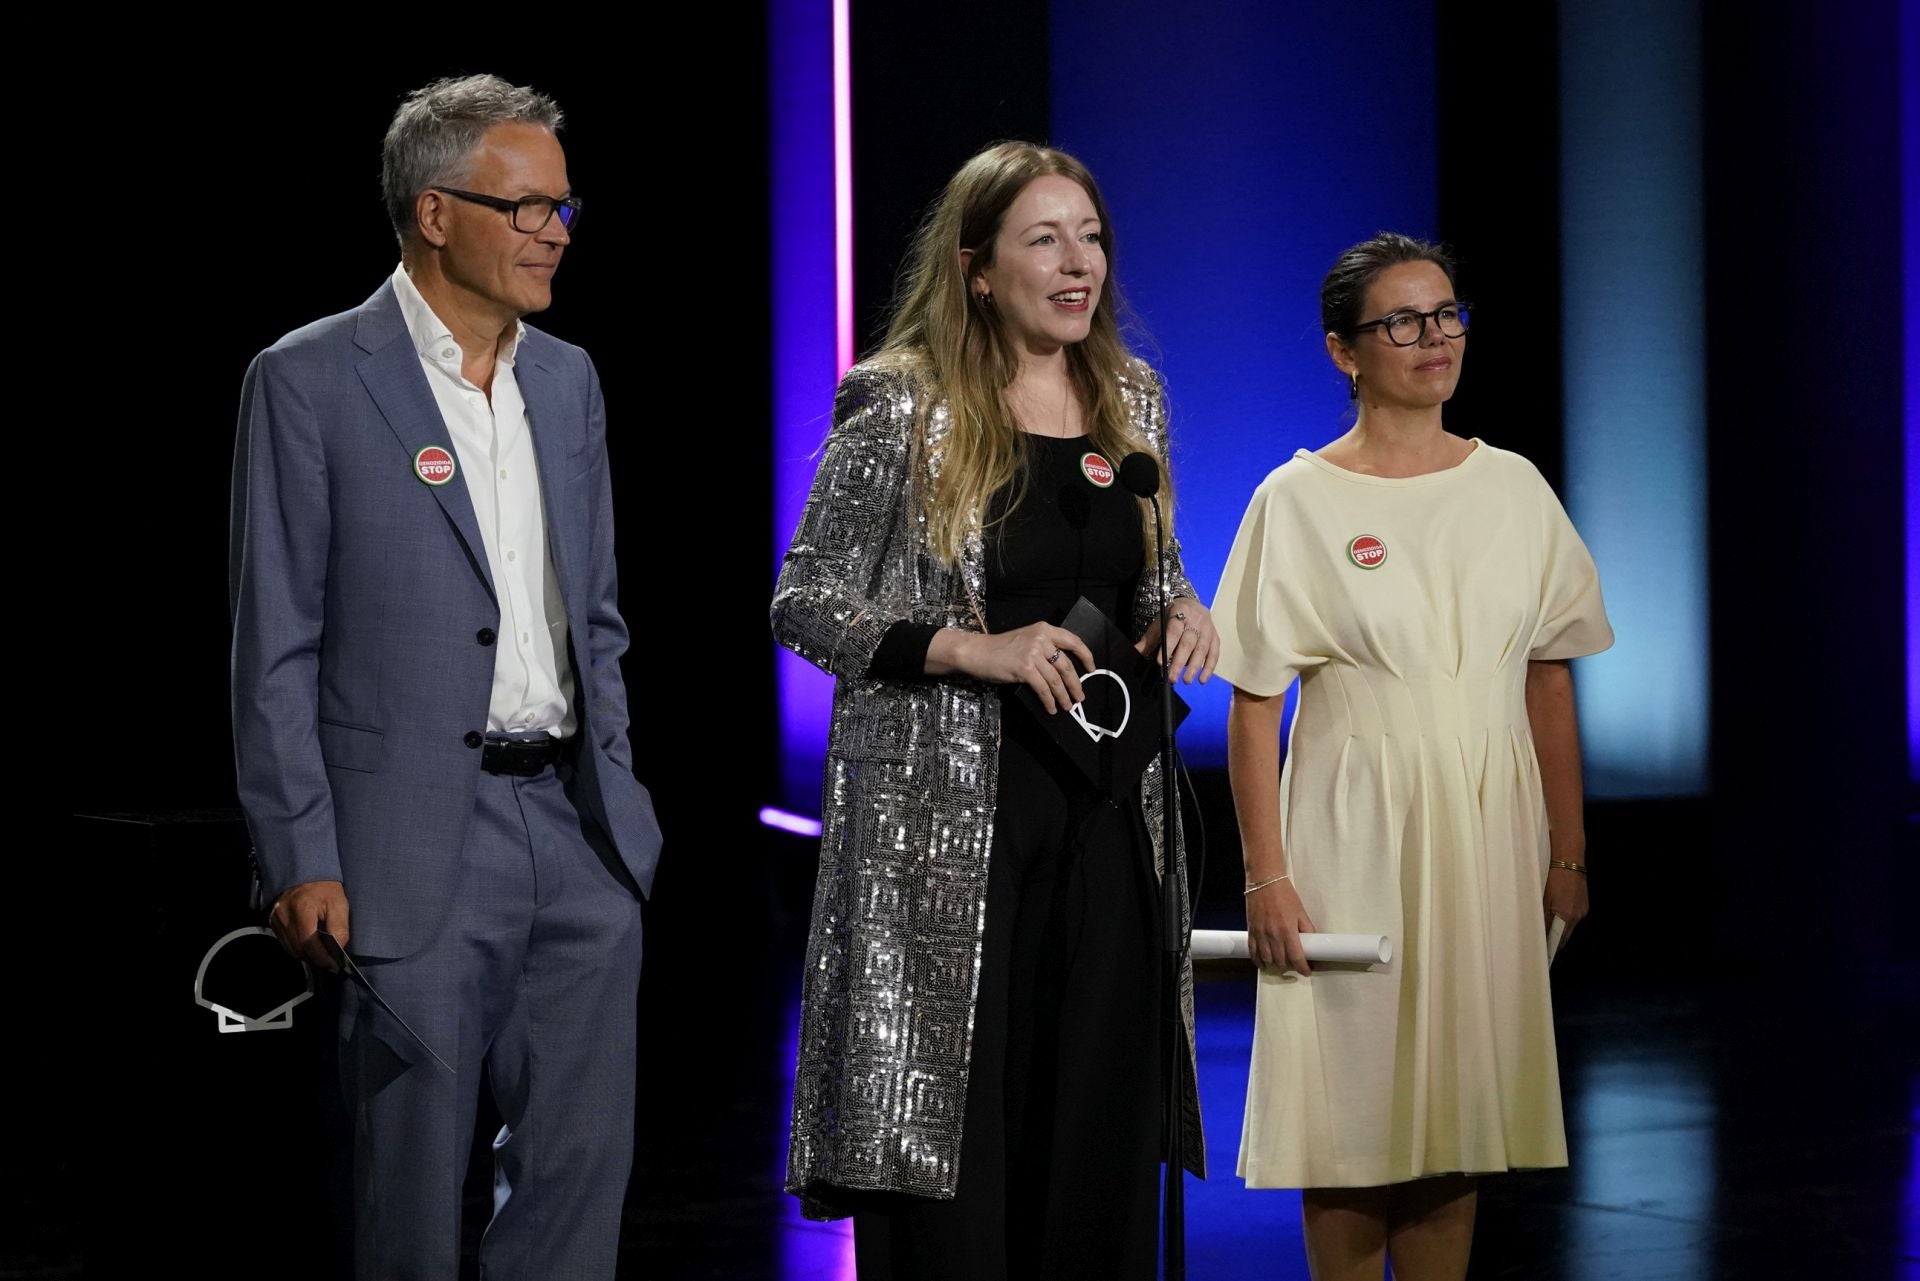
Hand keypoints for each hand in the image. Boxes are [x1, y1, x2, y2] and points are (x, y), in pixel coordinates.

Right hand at [267, 879, 350, 972]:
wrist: (305, 874)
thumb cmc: (325, 889)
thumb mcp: (339, 904)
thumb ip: (339, 927)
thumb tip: (339, 949)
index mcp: (302, 909)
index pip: (309, 943)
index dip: (322, 958)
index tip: (334, 966)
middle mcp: (284, 916)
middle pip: (299, 949)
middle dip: (315, 959)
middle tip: (330, 962)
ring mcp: (276, 920)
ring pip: (291, 949)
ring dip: (306, 955)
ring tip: (321, 954)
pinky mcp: (272, 922)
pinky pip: (285, 944)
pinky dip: (298, 948)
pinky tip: (309, 946)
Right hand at [940, 623, 1095, 713]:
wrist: (977, 652)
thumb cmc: (1000, 648)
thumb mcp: (1026, 639)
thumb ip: (1045, 648)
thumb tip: (1063, 670)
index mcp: (1044, 629)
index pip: (1073, 641)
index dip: (1086, 656)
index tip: (1092, 669)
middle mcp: (1041, 639)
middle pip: (1066, 665)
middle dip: (1075, 684)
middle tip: (1080, 697)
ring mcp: (1033, 653)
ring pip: (1056, 680)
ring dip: (1063, 696)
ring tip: (1067, 706)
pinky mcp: (1025, 669)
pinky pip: (1043, 688)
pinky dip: (1049, 700)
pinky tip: (1051, 708)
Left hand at [1137, 598, 1219, 684]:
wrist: (1192, 604)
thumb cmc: (1172, 617)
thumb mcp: (1159, 623)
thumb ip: (1148, 640)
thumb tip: (1134, 653)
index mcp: (1179, 613)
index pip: (1173, 632)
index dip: (1168, 647)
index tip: (1160, 663)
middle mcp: (1196, 620)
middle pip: (1188, 643)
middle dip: (1179, 662)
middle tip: (1172, 678)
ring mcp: (1208, 629)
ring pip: (1202, 650)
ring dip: (1194, 667)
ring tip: (1186, 681)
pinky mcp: (1215, 637)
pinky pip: (1214, 654)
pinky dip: (1209, 668)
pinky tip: (1201, 679)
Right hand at [1245, 877, 1316, 974]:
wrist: (1264, 881)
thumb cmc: (1284, 894)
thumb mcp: (1300, 911)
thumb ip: (1307, 928)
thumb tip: (1313, 942)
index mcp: (1288, 931)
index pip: (1296, 958)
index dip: (1303, 968)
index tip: (1307, 971)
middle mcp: (1273, 936)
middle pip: (1281, 961)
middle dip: (1289, 965)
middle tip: (1294, 962)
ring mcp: (1260, 934)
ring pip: (1267, 959)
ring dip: (1275, 964)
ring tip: (1281, 962)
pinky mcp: (1251, 931)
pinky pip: (1253, 952)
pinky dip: (1258, 960)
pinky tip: (1263, 963)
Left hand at [1543, 867, 1587, 946]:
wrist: (1569, 862)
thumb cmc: (1554, 879)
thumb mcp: (1544, 899)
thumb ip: (1544, 917)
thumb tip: (1541, 931)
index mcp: (1567, 916)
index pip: (1559, 939)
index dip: (1552, 946)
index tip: (1545, 951)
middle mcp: (1578, 915)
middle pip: (1566, 933)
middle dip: (1556, 937)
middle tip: (1544, 939)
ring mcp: (1582, 910)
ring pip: (1570, 925)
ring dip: (1560, 926)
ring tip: (1548, 924)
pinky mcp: (1584, 904)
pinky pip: (1574, 916)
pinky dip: (1566, 917)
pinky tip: (1557, 911)